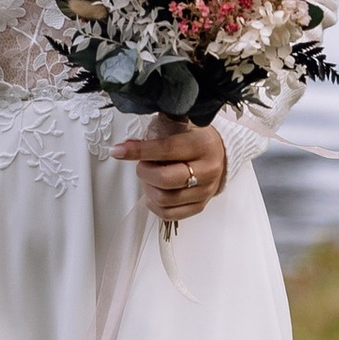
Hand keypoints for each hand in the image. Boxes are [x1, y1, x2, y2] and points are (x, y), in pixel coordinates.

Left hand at [111, 113, 230, 222]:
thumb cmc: (195, 138)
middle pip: (165, 179)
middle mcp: (207, 169)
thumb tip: (127, 144)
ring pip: (164, 199)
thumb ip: (156, 131)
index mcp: (202, 144)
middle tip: (142, 165)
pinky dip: (155, 205)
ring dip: (148, 188)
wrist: (219, 153)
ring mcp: (205, 190)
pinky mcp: (200, 206)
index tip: (118, 151)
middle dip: (144, 172)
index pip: (166, 149)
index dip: (139, 151)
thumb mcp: (179, 125)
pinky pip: (170, 214)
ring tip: (150, 177)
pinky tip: (154, 192)